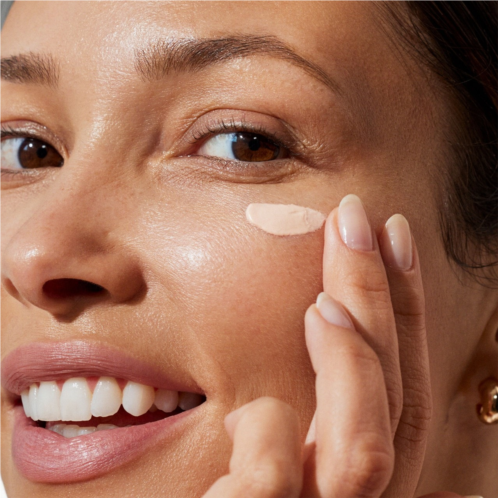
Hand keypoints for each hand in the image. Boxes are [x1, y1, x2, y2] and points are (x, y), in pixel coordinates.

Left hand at [202, 195, 466, 497]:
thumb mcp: (263, 445)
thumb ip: (300, 402)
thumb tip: (322, 318)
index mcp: (347, 468)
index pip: (401, 382)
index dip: (404, 306)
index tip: (389, 234)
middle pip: (396, 399)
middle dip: (383, 301)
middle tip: (358, 220)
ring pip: (370, 446)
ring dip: (355, 361)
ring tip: (323, 304)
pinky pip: (280, 486)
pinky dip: (269, 435)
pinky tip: (240, 413)